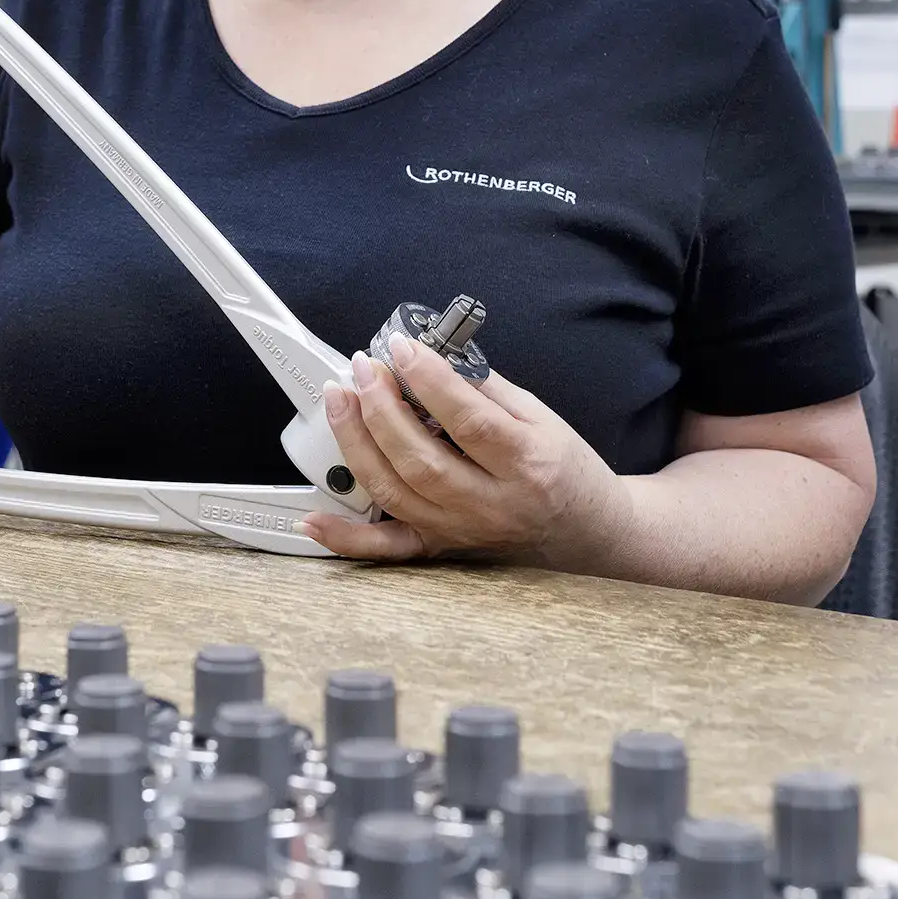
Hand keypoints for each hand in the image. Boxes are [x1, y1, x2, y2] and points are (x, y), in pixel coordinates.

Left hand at [301, 332, 633, 569]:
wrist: (586, 531)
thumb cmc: (564, 469)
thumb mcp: (541, 417)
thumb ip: (486, 388)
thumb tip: (431, 357)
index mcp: (526, 463)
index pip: (467, 420)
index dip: (428, 381)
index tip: (401, 348)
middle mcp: (492, 504)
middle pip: (421, 459)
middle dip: (381, 408)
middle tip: (363, 369)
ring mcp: (461, 530)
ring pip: (396, 492)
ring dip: (356, 444)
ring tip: (340, 400)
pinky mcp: (441, 547)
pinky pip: (386, 549)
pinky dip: (345, 538)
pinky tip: (311, 518)